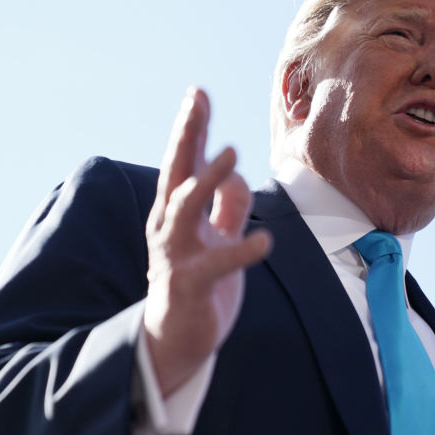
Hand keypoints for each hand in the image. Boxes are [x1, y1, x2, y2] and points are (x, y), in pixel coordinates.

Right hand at [143, 87, 271, 395]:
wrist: (174, 341)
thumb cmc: (195, 286)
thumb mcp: (214, 238)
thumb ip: (224, 207)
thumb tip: (234, 174)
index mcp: (175, 214)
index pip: (183, 163)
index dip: (191, 129)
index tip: (198, 93)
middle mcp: (168, 228)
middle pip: (176, 173)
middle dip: (186, 136)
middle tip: (197, 101)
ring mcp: (175, 255)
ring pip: (184, 209)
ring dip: (207, 179)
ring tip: (232, 152)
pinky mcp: (189, 285)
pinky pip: (215, 265)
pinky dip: (240, 253)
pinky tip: (265, 241)